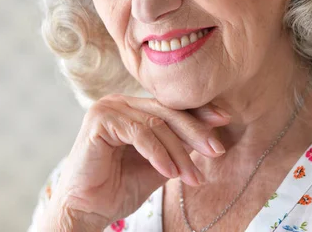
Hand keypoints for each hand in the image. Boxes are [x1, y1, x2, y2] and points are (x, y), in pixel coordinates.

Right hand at [42, 94, 230, 230]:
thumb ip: (178, 145)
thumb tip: (211, 133)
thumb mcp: (159, 163)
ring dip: (178, 152)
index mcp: (131, 108)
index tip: (225, 121)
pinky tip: (170, 172)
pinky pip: (139, 133)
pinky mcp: (99, 120)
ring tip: (192, 177)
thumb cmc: (118, 188)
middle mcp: (119, 102)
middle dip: (195, 131)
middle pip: (166, 111)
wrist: (87, 209)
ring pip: (156, 123)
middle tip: (217, 150)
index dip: (198, 113)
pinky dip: (158, 153)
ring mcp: (108, 108)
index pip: (169, 106)